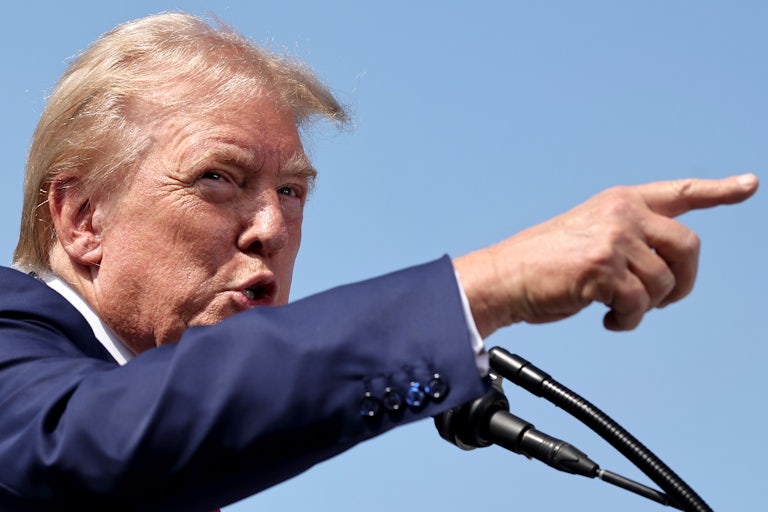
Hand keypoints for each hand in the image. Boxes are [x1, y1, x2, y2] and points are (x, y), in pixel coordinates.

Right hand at [454, 174, 758, 337]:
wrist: (503, 277)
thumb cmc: (541, 263)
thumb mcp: (589, 234)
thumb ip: (630, 238)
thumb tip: (669, 269)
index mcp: (619, 201)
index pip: (679, 193)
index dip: (719, 190)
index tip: (749, 185)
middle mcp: (620, 213)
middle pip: (688, 247)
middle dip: (683, 281)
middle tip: (660, 300)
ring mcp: (612, 238)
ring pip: (664, 283)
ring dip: (646, 307)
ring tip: (618, 310)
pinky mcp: (602, 268)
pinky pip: (638, 305)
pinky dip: (627, 321)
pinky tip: (608, 319)